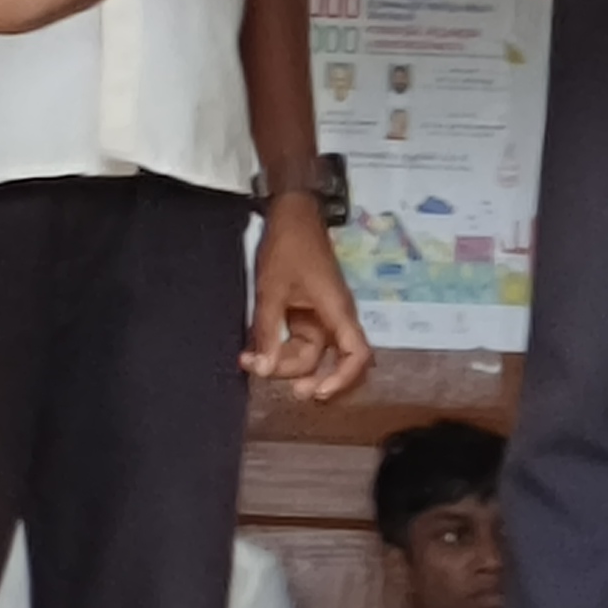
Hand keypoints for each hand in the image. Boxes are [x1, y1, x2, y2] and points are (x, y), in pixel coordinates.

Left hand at [245, 190, 370, 402]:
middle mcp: (335, 317)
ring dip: (284, 361)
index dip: (343, 379)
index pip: (357, 355)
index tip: (316, 393)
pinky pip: (300, 339)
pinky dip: (281, 347)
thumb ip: (267, 331)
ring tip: (250, 359)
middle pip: (327, 360)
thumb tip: (263, 368)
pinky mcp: (308, 311)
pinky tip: (258, 350)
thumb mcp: (271, 290)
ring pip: (311, 352)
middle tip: (261, 371)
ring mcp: (322, 315)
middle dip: (297, 373)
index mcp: (337, 311)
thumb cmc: (287, 247)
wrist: (291, 213)